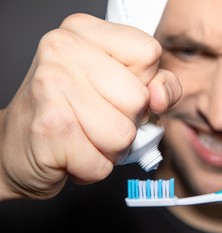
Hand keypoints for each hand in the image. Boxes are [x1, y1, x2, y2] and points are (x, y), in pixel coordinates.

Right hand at [0, 14, 180, 200]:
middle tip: (97, 119)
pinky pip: (103, 163)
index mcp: (84, 31)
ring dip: (110, 149)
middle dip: (127, 122)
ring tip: (85, 137)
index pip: (149, 53)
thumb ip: (154, 83)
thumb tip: (161, 95)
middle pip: (138, 99)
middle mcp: (63, 50)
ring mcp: (52, 87)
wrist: (16, 146)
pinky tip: (72, 154)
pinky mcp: (49, 128)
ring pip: (124, 135)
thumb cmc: (70, 113)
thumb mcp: (117, 85)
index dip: (145, 83)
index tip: (120, 92)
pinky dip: (93, 168)